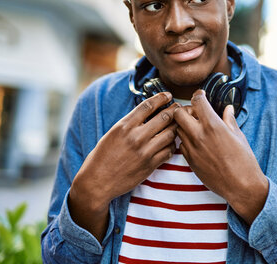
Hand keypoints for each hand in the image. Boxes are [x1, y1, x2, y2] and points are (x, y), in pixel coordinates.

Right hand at [69, 92, 178, 240]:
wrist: (98, 181)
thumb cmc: (103, 156)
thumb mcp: (113, 133)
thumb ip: (130, 123)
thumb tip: (148, 112)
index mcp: (124, 126)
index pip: (148, 105)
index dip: (161, 98)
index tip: (167, 95)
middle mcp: (136, 137)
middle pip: (164, 117)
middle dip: (174, 110)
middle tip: (179, 108)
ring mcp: (145, 151)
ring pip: (170, 133)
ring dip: (176, 127)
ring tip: (177, 125)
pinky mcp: (150, 165)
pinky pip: (169, 151)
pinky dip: (172, 146)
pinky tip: (170, 143)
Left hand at [174, 90, 267, 224]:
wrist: (241, 186)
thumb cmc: (244, 161)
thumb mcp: (238, 136)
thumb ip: (229, 120)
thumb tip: (228, 109)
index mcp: (213, 125)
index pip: (197, 101)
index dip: (198, 95)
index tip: (201, 96)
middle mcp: (199, 135)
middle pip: (178, 113)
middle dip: (185, 109)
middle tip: (194, 112)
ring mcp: (192, 149)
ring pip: (177, 129)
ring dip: (184, 125)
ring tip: (195, 127)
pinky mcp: (190, 161)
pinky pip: (181, 145)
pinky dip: (186, 140)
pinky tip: (196, 142)